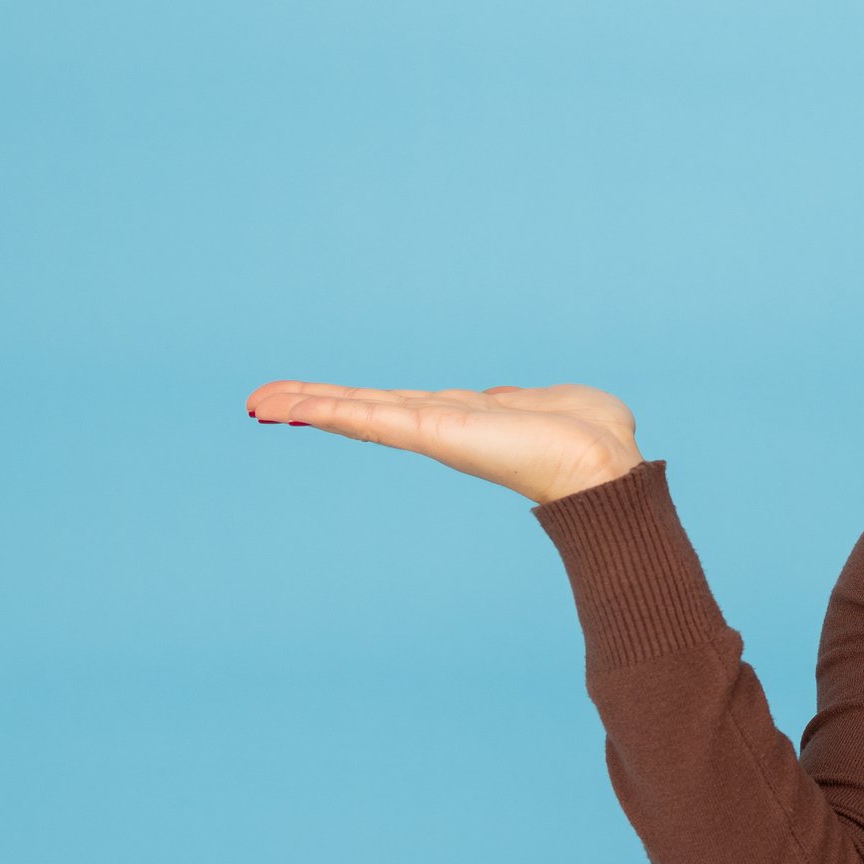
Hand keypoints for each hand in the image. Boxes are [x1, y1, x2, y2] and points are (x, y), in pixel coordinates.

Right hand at [243, 380, 644, 504]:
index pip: (396, 406)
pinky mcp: (433, 433)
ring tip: (260, 401)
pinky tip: (290, 407)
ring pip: (358, 413)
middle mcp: (441, 426)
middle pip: (364, 409)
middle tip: (261, 400)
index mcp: (463, 417)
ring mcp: (434, 431)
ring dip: (308, 404)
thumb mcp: (546, 403)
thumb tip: (509, 397)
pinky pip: (371, 419)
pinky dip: (330, 411)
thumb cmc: (590, 436)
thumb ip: (520, 399)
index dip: (354, 401)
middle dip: (314, 402)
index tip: (314, 397)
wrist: (603, 466)